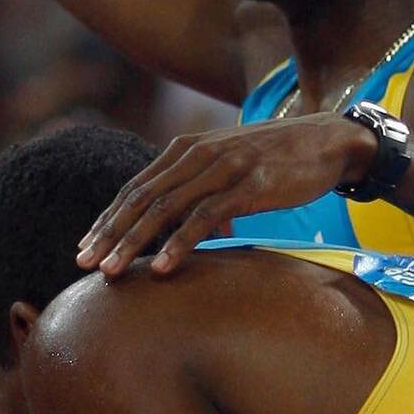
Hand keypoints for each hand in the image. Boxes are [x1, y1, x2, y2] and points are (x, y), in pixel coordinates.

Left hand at [77, 115, 377, 276]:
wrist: (330, 142)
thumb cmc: (280, 159)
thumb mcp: (232, 165)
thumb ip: (201, 188)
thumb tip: (182, 229)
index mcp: (189, 149)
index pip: (137, 186)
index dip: (108, 217)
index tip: (85, 247)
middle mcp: (199, 154)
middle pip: (142, 197)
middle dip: (110, 232)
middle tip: (83, 263)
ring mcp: (224, 167)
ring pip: (166, 207)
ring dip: (134, 241)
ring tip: (112, 271)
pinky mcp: (250, 184)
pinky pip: (207, 217)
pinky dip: (181, 242)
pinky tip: (164, 266)